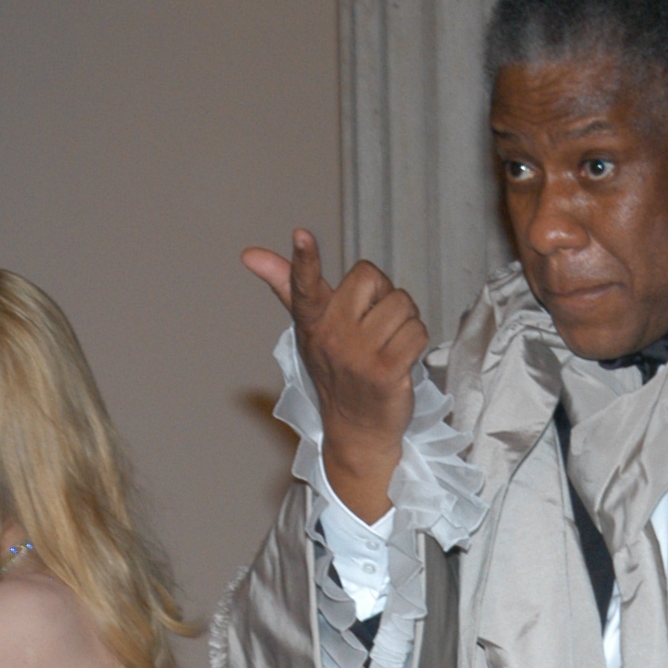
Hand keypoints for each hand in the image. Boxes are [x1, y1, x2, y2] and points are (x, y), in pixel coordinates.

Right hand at [243, 230, 426, 523]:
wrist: (358, 432)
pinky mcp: (386, 373)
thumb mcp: (311, 328)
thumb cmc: (338, 371)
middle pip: (373, 277)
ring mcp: (358, 356)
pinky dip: (417, 342)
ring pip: (401, 304)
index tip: (302, 235)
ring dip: (405, 321)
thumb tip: (250, 254)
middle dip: (384, 295)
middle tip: (377, 325)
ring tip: (391, 345)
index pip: (304, 285)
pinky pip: (416, 331)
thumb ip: (289, 286)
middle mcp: (332, 337)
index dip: (305, 260)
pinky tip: (403, 360)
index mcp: (312, 321)